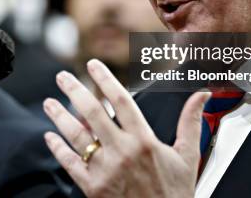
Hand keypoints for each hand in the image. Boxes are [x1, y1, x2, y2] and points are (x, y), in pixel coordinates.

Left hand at [43, 59, 209, 197]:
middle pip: (92, 112)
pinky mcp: (92, 187)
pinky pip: (70, 164)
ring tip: (49, 103)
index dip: (104, 78)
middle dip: (74, 90)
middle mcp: (122, 152)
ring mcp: (105, 170)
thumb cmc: (174, 194)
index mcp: (143, 140)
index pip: (120, 100)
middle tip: (63, 77)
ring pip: (76, 136)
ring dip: (59, 116)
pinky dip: (58, 149)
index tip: (93, 64)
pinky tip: (50, 137)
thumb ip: (190, 122)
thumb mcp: (188, 156)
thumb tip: (201, 95)